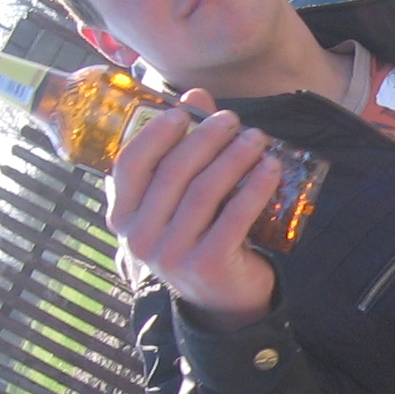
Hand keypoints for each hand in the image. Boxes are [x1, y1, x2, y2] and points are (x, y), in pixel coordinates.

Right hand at [107, 88, 280, 333]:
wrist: (225, 299)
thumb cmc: (200, 234)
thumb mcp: (183, 196)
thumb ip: (184, 147)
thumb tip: (195, 94)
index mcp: (122, 216)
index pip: (130, 164)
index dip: (156, 133)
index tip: (184, 111)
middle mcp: (139, 237)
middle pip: (173, 172)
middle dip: (206, 138)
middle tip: (233, 120)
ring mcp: (170, 254)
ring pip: (205, 190)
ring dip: (235, 158)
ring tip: (257, 139)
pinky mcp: (207, 265)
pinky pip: (234, 216)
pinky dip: (255, 187)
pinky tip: (272, 168)